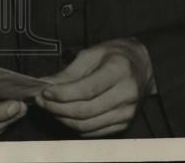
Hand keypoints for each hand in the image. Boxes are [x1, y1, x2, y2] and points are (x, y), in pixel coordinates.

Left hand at [35, 37, 155, 137]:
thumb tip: (45, 84)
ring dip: (63, 119)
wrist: (142, 65)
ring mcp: (127, 112)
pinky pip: (94, 132)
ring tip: (50, 108)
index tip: (44, 92)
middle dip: (57, 108)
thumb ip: (69, 71)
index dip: (63, 94)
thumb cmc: (115, 55)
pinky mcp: (124, 124)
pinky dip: (75, 126)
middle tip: (41, 101)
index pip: (87, 90)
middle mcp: (126, 94)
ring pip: (87, 125)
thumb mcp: (92, 53)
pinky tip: (65, 115)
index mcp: (119, 70)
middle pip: (85, 111)